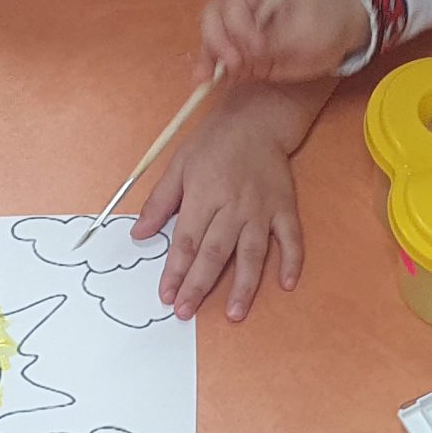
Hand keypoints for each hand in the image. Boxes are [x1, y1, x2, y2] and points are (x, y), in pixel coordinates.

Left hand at [134, 84, 307, 320]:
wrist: (257, 118)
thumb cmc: (213, 142)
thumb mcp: (178, 165)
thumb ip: (160, 202)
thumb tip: (139, 233)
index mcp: (204, 195)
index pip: (186, 241)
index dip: (175, 271)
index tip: (166, 296)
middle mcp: (233, 206)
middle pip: (214, 253)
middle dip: (199, 286)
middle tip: (186, 313)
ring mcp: (262, 208)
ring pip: (252, 253)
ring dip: (244, 285)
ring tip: (234, 314)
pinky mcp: (285, 207)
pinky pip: (291, 238)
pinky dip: (292, 261)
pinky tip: (286, 284)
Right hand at [200, 0, 366, 83]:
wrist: (342, 29)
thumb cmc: (328, 20)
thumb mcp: (308, 29)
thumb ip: (277, 40)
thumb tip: (249, 54)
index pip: (235, 4)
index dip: (241, 28)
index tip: (259, 49)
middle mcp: (245, 3)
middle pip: (214, 16)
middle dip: (218, 42)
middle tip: (233, 64)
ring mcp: (241, 26)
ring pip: (211, 36)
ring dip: (208, 57)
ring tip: (206, 79)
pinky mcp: (243, 48)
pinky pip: (220, 55)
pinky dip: (212, 68)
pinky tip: (205, 82)